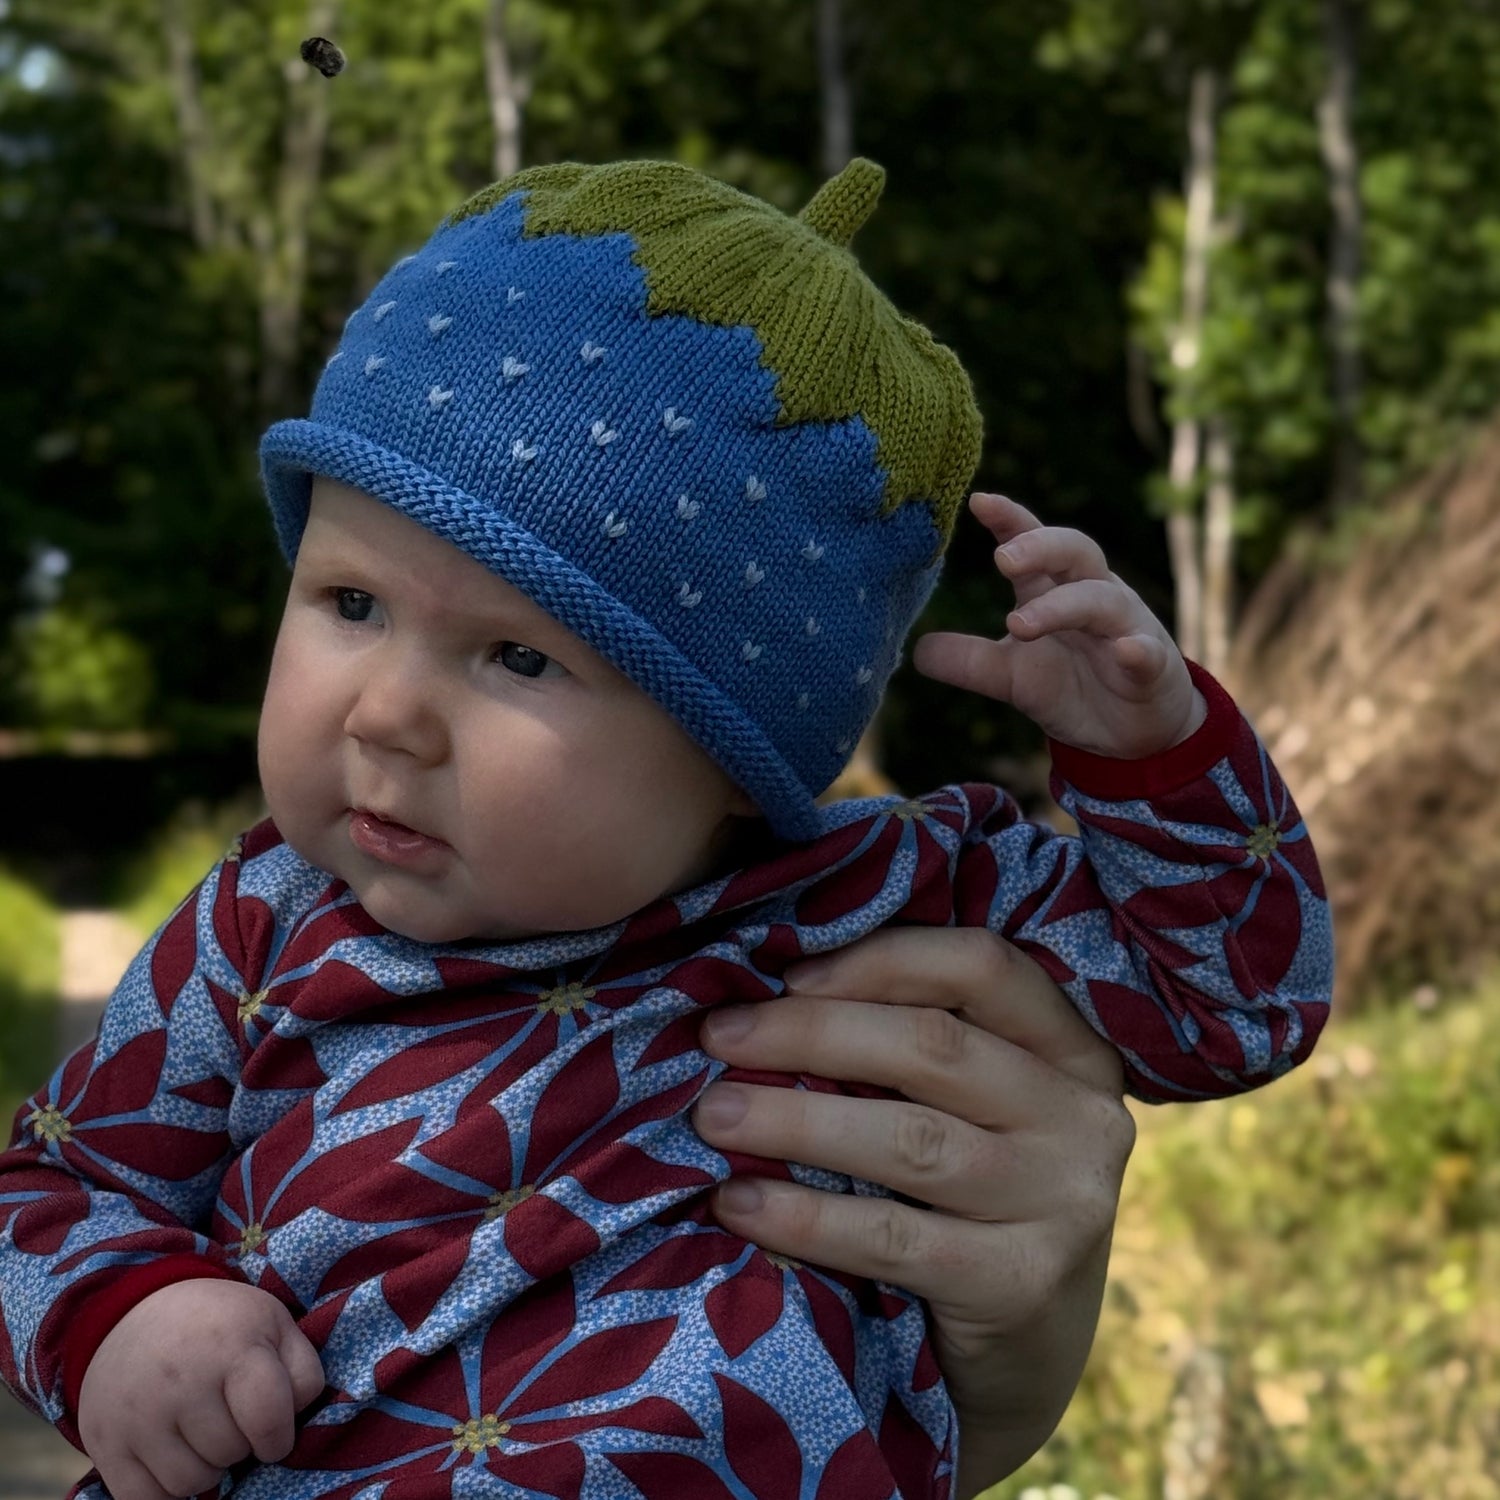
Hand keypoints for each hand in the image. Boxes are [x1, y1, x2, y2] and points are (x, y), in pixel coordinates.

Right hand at [78, 1278, 324, 1499]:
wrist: (134, 1312)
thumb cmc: (219, 1324)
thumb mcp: (273, 1324)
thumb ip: (302, 1371)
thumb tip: (297, 1420)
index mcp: (232, 1346)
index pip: (269, 1419)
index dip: (279, 1436)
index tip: (272, 1432)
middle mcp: (181, 1381)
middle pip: (230, 1454)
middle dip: (239, 1444)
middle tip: (227, 1416)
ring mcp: (137, 1415)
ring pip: (191, 1483)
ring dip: (205, 1467)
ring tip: (200, 1432)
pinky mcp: (104, 1445)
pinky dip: (164, 1489)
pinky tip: (170, 1452)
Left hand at [692, 927, 1134, 1496]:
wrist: (1027, 1360)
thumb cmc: (974, 1201)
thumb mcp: (977, 1109)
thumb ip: (916, 1044)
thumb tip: (770, 988)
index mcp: (1073, 1049)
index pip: (982, 965)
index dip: (880, 960)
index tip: (786, 975)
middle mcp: (1084, 1117)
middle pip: (934, 1046)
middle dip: (810, 1032)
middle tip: (717, 1037)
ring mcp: (1063, 1204)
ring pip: (909, 1140)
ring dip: (794, 1121)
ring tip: (713, 1115)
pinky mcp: (1021, 1285)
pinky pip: (891, 1236)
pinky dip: (804, 1217)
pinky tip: (738, 1203)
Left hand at [913, 492, 1204, 757]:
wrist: (1131, 733)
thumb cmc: (1071, 686)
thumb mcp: (1011, 678)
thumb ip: (970, 662)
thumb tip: (917, 652)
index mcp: (1056, 590)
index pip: (1033, 543)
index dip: (1011, 519)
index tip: (979, 501)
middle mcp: (1094, 596)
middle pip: (1075, 552)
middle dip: (1041, 547)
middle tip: (1002, 558)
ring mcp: (1126, 629)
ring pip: (1103, 600)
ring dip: (1063, 606)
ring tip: (1019, 624)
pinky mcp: (1151, 668)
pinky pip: (1147, 653)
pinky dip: (1138, 650)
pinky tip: (1126, 650)